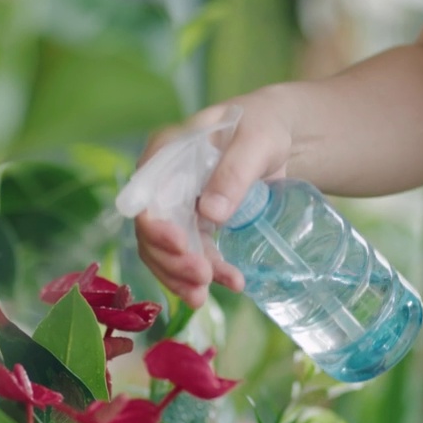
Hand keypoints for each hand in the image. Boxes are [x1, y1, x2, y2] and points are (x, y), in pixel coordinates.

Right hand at [134, 88, 297, 307]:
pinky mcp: (193, 224)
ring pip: (164, 250)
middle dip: (172, 260)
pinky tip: (229, 285)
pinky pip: (189, 256)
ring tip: (204, 296)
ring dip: (181, 276)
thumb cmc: (263, 126)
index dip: (155, 225)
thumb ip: (234, 172)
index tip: (182, 246)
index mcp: (166, 152)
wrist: (276, 137)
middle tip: (202, 279)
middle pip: (151, 229)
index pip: (145, 194)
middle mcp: (162, 181)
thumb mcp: (256, 141)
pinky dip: (204, 275)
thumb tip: (210, 214)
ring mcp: (176, 205)